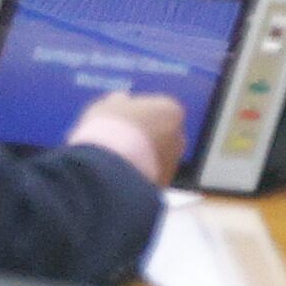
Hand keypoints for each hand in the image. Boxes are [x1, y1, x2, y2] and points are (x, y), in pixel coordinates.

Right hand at [70, 91, 189, 185]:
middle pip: (161, 133)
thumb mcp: (106, 107)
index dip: (137, 114)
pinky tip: (118, 174)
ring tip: (114, 160)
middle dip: (143, 137)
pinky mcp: (163, 184)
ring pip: (156, 156)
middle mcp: (179, 135)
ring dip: (141, 157)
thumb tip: (120, 100)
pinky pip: (149, 174)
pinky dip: (137, 174)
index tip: (121, 119)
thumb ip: (118, 103)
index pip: (157, 108)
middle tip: (118, 140)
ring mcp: (173, 162)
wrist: (109, 169)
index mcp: (170, 110)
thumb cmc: (108, 130)